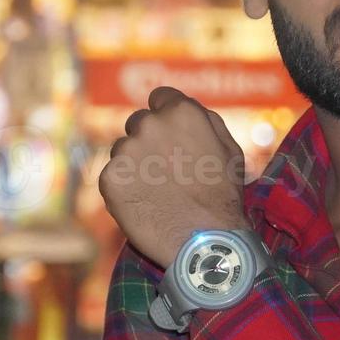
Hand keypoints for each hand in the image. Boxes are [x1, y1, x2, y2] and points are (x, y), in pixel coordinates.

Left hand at [98, 86, 250, 268]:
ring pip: (123, 149)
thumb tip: (183, 107)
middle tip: (166, 171)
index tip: (170, 135)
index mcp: (181, 112)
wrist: (205, 241)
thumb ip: (204, 121)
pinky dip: (124, 188)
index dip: (166, 116)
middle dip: (149, 141)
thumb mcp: (229, 149)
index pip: (160, 97)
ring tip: (158, 192)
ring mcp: (126, 151)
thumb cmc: (222, 197)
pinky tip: (145, 204)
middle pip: (138, 122)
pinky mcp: (110, 178)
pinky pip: (113, 176)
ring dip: (135, 164)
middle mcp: (150, 124)